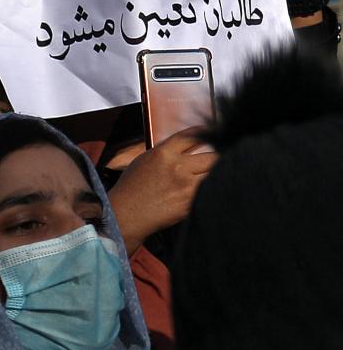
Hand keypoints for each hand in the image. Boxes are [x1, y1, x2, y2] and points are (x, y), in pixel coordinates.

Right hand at [106, 129, 214, 250]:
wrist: (124, 215)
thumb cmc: (131, 188)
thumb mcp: (144, 161)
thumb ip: (166, 151)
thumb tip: (189, 143)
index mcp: (163, 154)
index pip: (194, 136)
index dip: (207, 134)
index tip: (215, 135)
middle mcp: (177, 167)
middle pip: (213, 156)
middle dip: (220, 158)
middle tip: (226, 159)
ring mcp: (186, 187)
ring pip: (215, 174)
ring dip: (219, 175)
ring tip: (221, 175)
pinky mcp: (190, 203)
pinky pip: (210, 192)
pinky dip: (213, 190)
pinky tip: (212, 189)